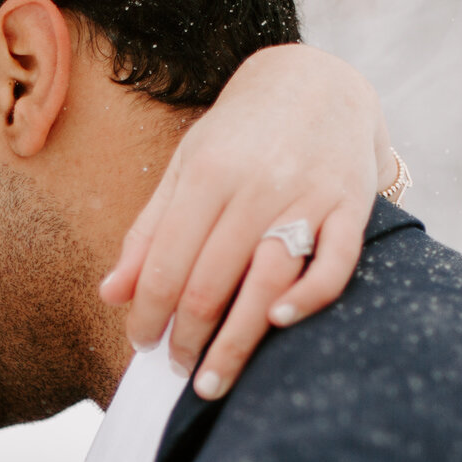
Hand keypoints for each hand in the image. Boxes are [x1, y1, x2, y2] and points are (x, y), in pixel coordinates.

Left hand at [99, 44, 393, 399]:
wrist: (318, 81)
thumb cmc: (241, 135)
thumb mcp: (186, 169)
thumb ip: (149, 232)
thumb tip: (110, 294)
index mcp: (208, 176)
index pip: (166, 266)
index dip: (148, 315)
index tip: (142, 344)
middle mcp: (257, 186)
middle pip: (210, 285)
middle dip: (187, 340)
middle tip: (176, 368)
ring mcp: (308, 196)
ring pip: (265, 284)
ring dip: (235, 344)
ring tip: (212, 380)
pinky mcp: (351, 206)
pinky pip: (335, 264)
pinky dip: (308, 298)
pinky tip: (277, 324)